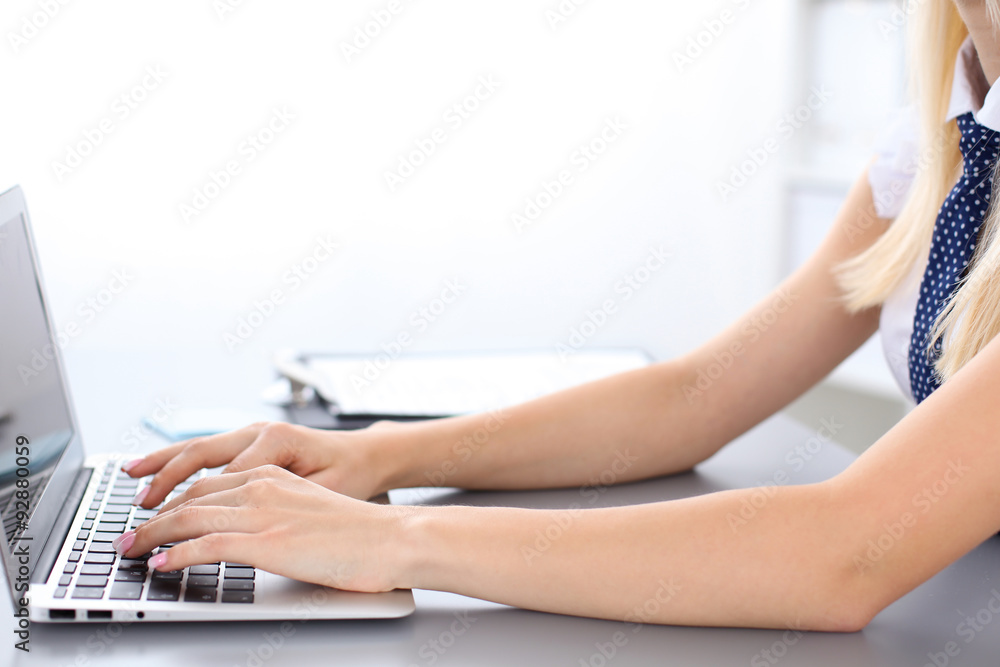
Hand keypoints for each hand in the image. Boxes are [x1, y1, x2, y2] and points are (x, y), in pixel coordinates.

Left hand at [115, 465, 409, 591]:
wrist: (394, 537)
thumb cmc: (363, 532)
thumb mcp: (312, 511)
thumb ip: (280, 514)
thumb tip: (257, 535)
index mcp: (274, 476)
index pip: (209, 482)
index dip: (174, 497)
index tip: (154, 513)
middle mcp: (263, 486)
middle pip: (191, 495)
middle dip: (153, 516)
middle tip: (129, 534)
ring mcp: (263, 512)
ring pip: (189, 516)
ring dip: (151, 535)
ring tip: (130, 550)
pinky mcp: (266, 541)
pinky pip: (206, 545)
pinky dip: (175, 555)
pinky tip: (160, 565)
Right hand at [122, 421, 393, 508]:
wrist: (367, 456)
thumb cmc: (351, 475)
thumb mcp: (325, 492)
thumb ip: (285, 497)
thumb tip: (244, 511)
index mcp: (278, 441)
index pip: (224, 478)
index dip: (196, 506)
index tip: (172, 530)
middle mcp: (261, 432)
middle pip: (201, 454)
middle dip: (165, 479)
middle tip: (141, 507)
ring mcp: (254, 433)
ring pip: (198, 447)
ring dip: (163, 463)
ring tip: (131, 478)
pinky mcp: (251, 440)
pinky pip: (207, 449)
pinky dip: (178, 459)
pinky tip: (155, 468)